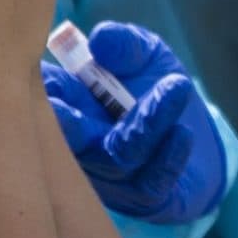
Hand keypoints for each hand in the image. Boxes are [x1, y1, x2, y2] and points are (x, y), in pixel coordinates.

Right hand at [41, 22, 227, 224]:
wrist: (197, 131)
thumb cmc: (156, 86)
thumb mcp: (145, 54)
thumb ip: (125, 44)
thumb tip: (100, 40)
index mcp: (68, 102)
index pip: (41, 103)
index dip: (44, 97)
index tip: (55, 84)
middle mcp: (80, 144)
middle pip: (67, 141)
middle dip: (74, 125)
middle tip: (98, 98)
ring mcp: (107, 175)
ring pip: (116, 159)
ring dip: (146, 124)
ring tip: (176, 87)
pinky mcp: (138, 198)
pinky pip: (147, 185)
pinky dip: (167, 157)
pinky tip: (183, 133)